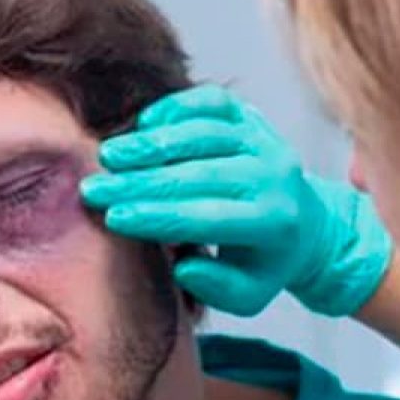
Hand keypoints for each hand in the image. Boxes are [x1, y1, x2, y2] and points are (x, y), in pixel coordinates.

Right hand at [81, 85, 391, 317]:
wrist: (305, 224)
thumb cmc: (263, 264)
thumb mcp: (248, 296)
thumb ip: (217, 287)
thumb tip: (184, 263)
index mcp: (273, 222)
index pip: (206, 216)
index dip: (157, 216)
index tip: (113, 217)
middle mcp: (274, 175)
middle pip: (198, 173)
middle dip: (140, 181)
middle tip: (94, 188)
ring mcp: (265, 140)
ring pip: (203, 134)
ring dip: (152, 144)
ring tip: (109, 156)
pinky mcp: (252, 118)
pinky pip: (214, 103)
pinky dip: (178, 107)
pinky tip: (144, 124)